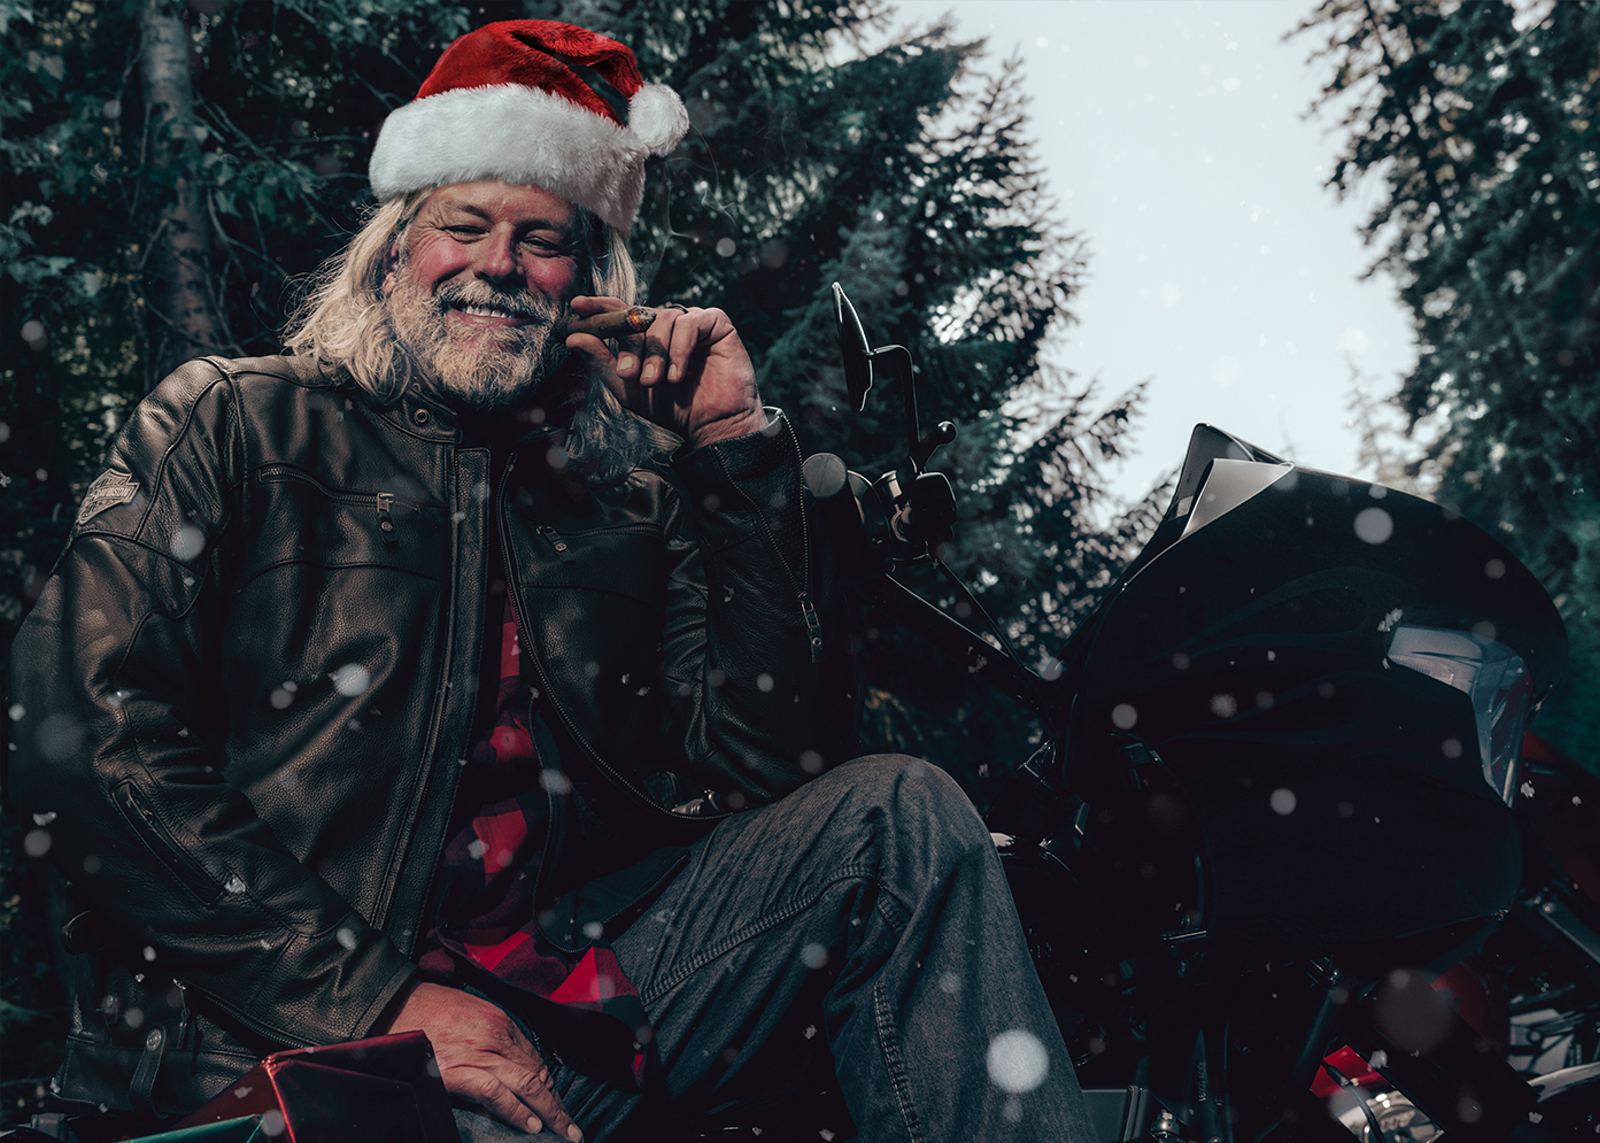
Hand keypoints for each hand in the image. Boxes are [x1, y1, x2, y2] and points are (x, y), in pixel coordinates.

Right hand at [379, 982, 581, 1140]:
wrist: (395, 1003)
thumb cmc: (430, 1008)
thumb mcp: (472, 1014)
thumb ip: (495, 1040)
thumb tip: (514, 1070)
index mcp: (499, 1023)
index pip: (534, 1061)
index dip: (549, 1088)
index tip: (558, 1106)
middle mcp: (494, 1038)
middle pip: (535, 1074)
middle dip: (556, 1105)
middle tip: (571, 1129)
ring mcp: (476, 1055)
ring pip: (523, 1084)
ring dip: (546, 1111)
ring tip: (559, 1131)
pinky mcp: (454, 1072)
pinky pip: (492, 1092)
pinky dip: (513, 1109)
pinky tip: (528, 1124)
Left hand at [565, 296, 767, 448]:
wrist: (711, 424)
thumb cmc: (672, 407)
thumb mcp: (628, 388)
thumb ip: (602, 362)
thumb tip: (573, 338)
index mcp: (647, 335)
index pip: (621, 311)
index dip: (600, 306)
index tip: (578, 305)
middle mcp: (669, 324)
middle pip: (640, 316)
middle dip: (631, 345)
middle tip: (628, 373)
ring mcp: (692, 321)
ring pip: (665, 319)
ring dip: (657, 353)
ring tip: (657, 381)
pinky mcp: (716, 323)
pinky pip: (691, 323)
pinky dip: (680, 348)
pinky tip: (677, 374)